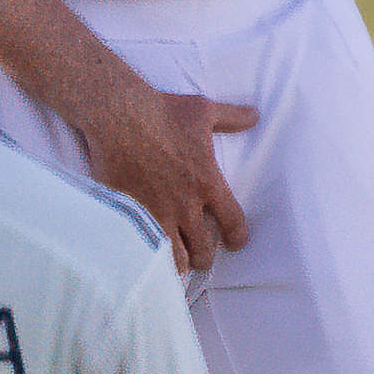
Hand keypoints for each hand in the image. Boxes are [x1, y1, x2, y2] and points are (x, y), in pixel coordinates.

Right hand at [78, 78, 256, 272]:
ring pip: (173, 257)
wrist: (118, 115)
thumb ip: (231, 118)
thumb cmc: (162, 111)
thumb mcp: (203, 110)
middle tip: (200, 257)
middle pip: (203, 248)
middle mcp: (184, 204)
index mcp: (207, 183)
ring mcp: (156, 212)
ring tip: (176, 263)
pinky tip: (148, 258)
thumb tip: (255, 114)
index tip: (235, 243)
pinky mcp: (130, 213)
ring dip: (178, 263)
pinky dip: (149, 257)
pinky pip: (142, 248)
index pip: (232, 221)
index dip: (237, 237)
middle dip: (204, 257)